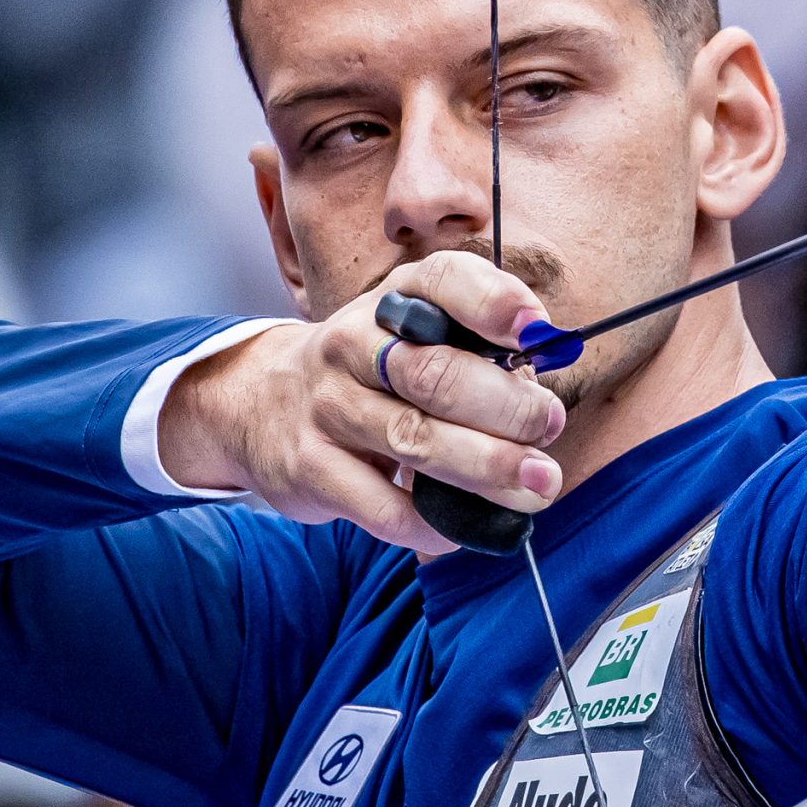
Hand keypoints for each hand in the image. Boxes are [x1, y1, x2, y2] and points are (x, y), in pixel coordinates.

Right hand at [158, 252, 568, 551]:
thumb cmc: (369, 372)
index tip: (538, 334)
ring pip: (414, 440)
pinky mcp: (310, 466)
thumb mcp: (413, 337)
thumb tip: (544, 376)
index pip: (443, 281)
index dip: (494, 304)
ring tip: (536, 483)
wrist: (257, 404)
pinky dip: (435, 521)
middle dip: (507, 408)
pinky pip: (383, 506)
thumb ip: (480, 350)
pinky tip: (468, 525)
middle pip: (435, 374)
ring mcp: (327, 406)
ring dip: (486, 467)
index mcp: (393, 302)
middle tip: (549, 428)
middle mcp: (353, 344)